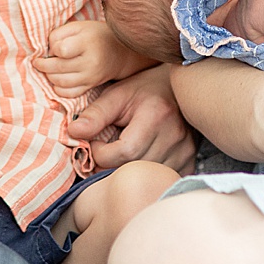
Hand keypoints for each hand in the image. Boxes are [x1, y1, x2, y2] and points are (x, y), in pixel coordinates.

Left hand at [35, 20, 140, 97]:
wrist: (119, 51)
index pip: (61, 50)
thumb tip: (46, 52)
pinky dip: (58, 88)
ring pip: (60, 82)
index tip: (54, 47)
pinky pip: (68, 93)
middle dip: (43, 64)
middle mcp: (90, 62)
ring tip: (48, 68)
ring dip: (49, 76)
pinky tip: (58, 79)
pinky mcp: (90, 86)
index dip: (53, 48)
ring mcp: (90, 77)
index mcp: (87, 42)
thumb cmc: (94, 35)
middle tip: (39, 61)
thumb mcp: (78, 26)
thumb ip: (58, 35)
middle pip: (57, 67)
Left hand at [65, 65, 195, 172]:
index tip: (95, 144)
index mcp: (156, 115)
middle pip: (135, 168)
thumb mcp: (117, 94)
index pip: (124, 152)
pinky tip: (141, 160)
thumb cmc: (145, 88)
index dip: (101, 154)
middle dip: (111, 165)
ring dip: (129, 170)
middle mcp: (175, 135)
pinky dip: (148, 174)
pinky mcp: (190, 159)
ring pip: (148, 176)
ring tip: (122, 153)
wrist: (178, 86)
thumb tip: (73, 132)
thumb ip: (95, 114)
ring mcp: (186, 149)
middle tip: (103, 152)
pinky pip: (163, 178)